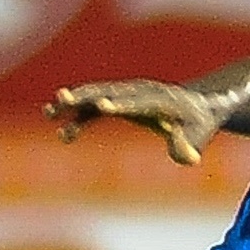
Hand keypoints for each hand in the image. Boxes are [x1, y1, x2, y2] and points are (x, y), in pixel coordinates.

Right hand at [45, 80, 221, 165]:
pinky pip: (95, 109)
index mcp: (162, 99)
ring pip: (95, 96)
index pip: (139, 101)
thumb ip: (189, 146)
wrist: (197, 106)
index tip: (102, 106)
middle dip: (85, 96)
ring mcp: (126, 95)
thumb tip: (187, 158)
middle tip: (62, 98)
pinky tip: (63, 134)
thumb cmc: (199, 124)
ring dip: (73, 103)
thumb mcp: (200, 136)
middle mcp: (140, 91)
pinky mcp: (118, 102)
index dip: (121, 103)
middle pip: (109, 91)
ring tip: (49, 111)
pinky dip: (79, 118)